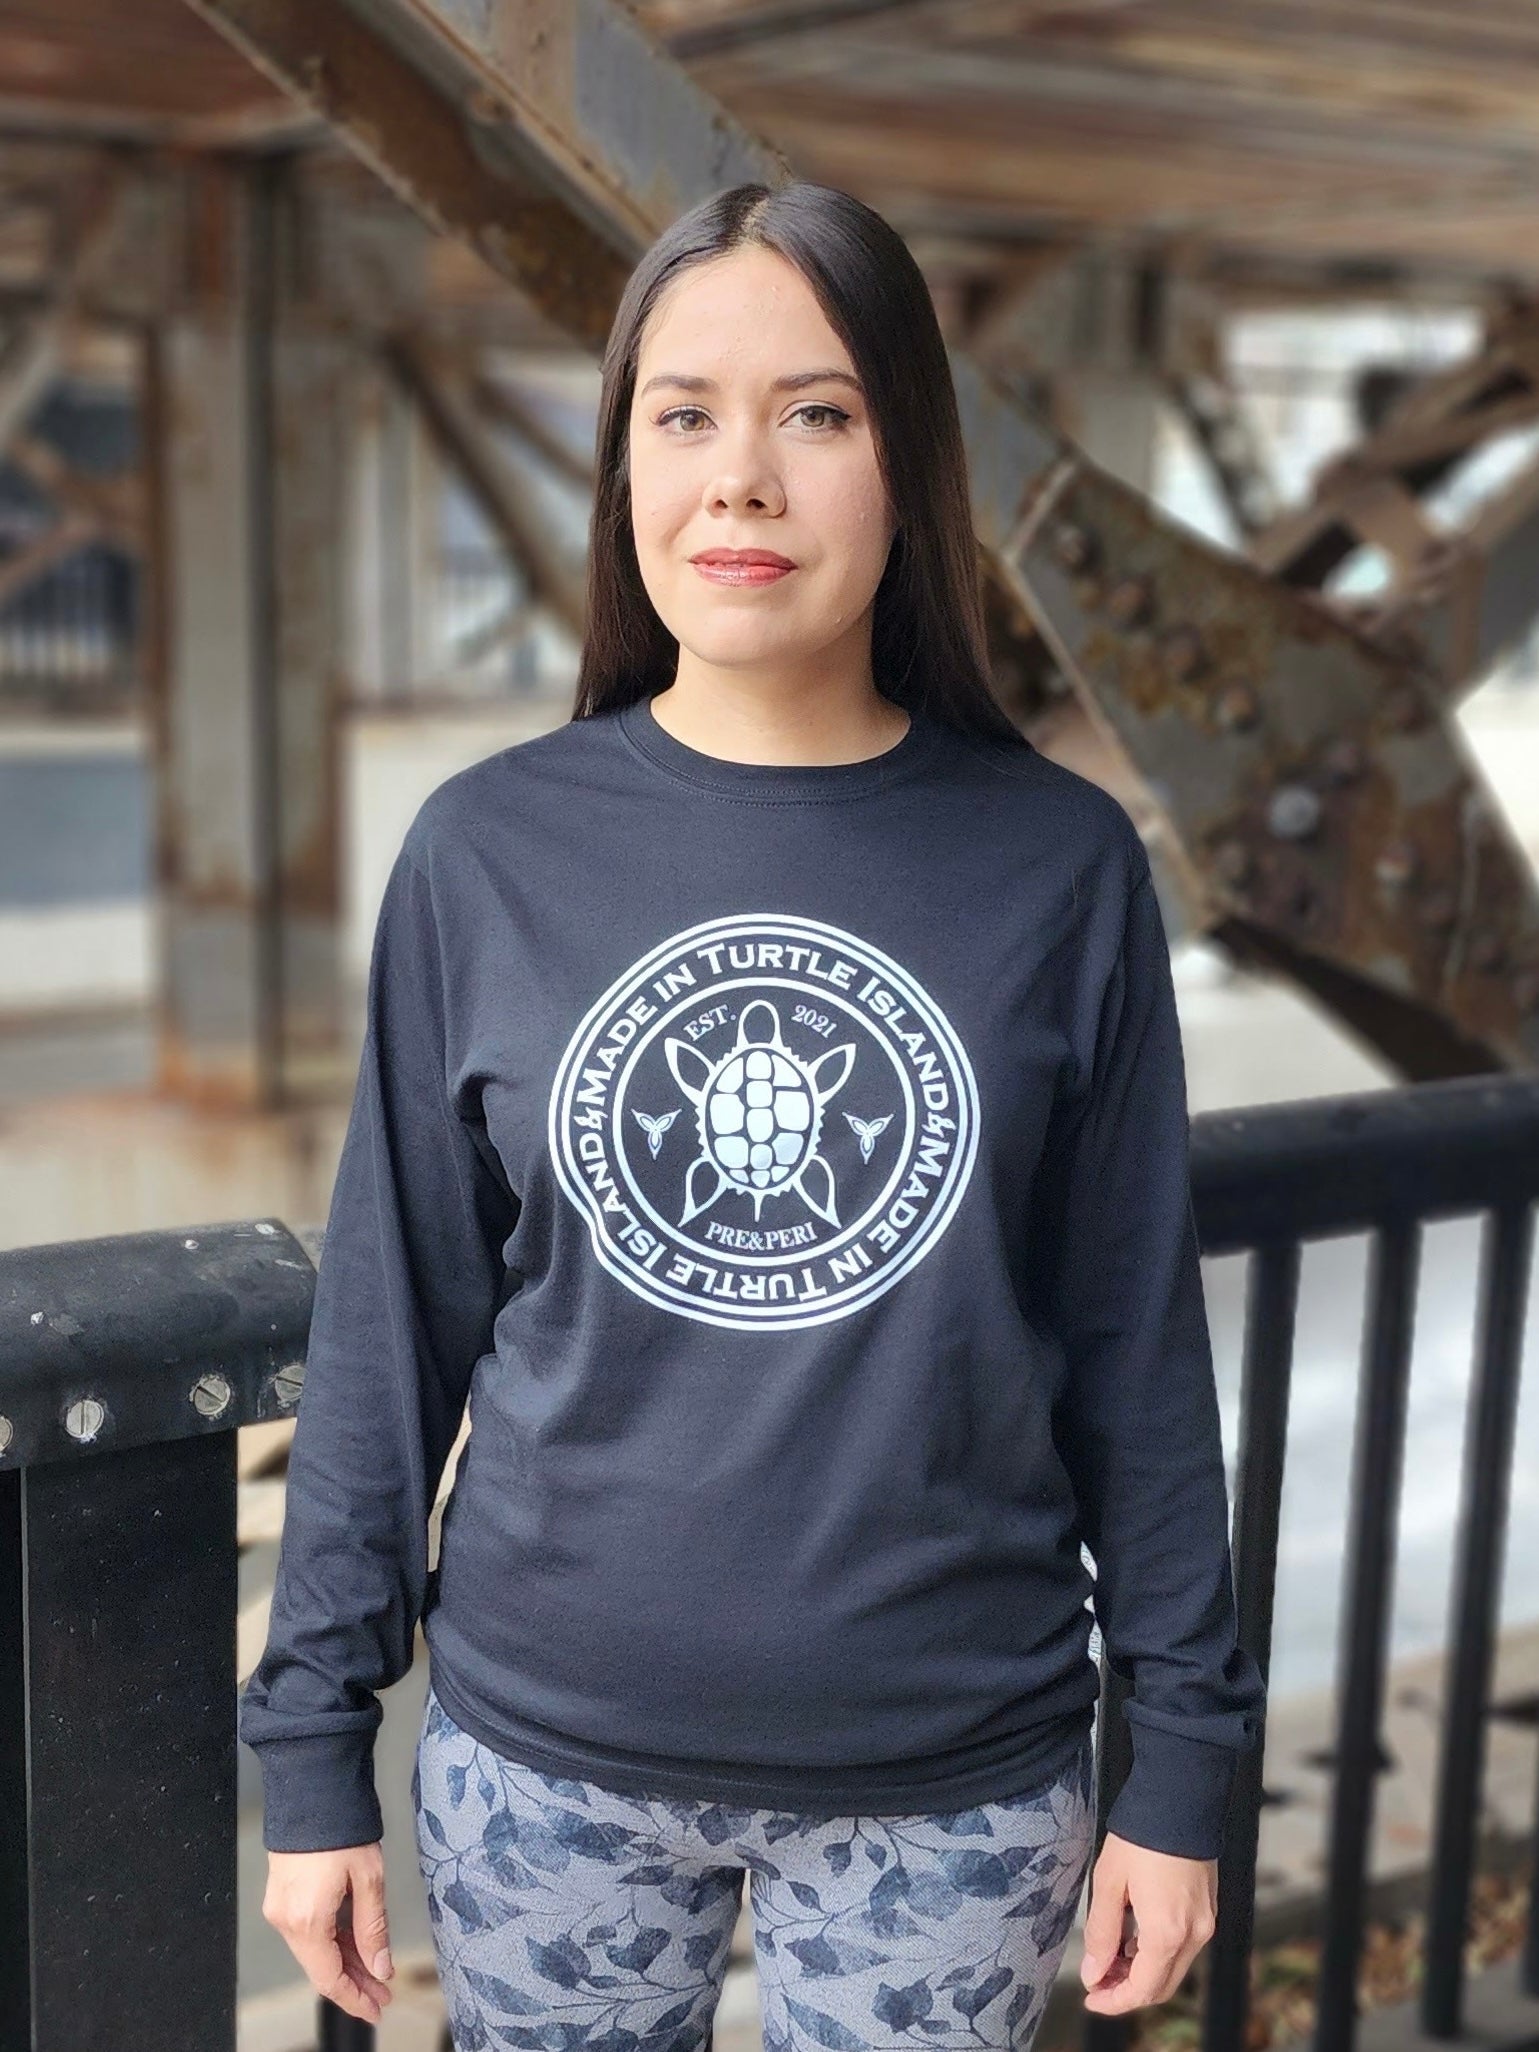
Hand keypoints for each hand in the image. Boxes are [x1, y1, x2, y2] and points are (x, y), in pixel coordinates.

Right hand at [262, 1842, 395, 2024]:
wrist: (311, 1790)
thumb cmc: (340, 1828)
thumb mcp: (368, 1879)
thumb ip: (373, 1928)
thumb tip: (380, 1967)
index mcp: (306, 1921)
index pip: (329, 1978)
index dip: (354, 1998)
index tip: (377, 2008)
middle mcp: (286, 1920)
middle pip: (321, 1968)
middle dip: (354, 1983)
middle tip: (384, 1993)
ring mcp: (280, 1908)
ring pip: (314, 1951)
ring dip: (344, 1963)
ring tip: (376, 1971)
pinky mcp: (282, 1896)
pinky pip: (307, 1932)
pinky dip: (331, 1943)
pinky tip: (354, 1947)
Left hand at [1079, 1830, 1216, 2013]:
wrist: (1180, 1799)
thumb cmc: (1142, 1836)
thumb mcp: (1109, 1883)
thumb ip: (1101, 1933)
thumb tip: (1094, 1972)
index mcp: (1167, 1932)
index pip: (1143, 1989)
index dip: (1114, 2001)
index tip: (1092, 1996)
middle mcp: (1194, 1934)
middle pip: (1161, 1986)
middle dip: (1127, 1990)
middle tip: (1097, 1980)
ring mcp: (1205, 1922)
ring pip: (1173, 1968)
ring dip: (1142, 1971)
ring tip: (1110, 1956)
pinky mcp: (1208, 1908)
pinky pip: (1184, 1947)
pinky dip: (1158, 1952)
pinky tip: (1134, 1936)